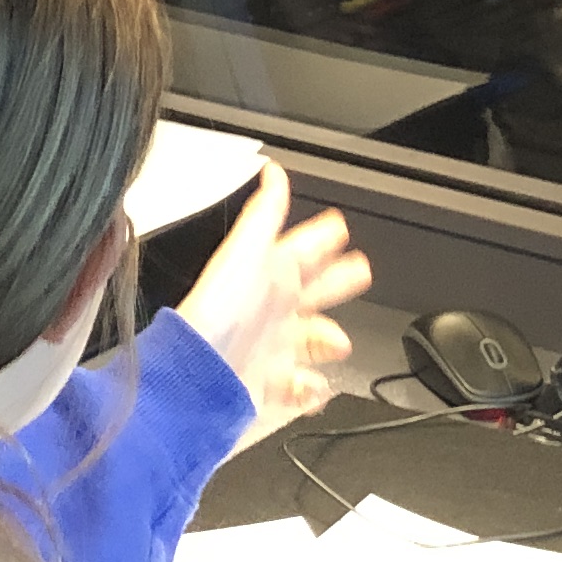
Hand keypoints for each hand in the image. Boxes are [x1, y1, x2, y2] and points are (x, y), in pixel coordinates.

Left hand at [175, 161, 369, 450]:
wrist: (200, 375)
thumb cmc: (219, 314)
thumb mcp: (245, 254)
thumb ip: (263, 215)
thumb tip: (273, 172)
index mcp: (268, 277)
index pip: (302, 251)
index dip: (323, 239)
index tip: (339, 228)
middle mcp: (271, 312)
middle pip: (314, 292)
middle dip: (339, 282)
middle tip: (361, 270)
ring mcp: (271, 350)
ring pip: (312, 341)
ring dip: (330, 340)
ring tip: (339, 342)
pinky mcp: (269, 387)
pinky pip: (300, 389)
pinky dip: (313, 388)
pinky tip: (316, 386)